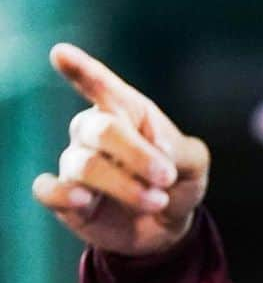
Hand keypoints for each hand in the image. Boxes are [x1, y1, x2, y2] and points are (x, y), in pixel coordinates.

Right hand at [32, 44, 209, 255]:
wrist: (167, 229)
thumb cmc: (177, 184)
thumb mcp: (194, 165)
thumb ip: (182, 150)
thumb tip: (157, 148)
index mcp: (126, 113)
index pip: (102, 87)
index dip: (82, 71)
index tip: (61, 54)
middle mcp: (93, 133)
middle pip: (100, 129)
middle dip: (136, 154)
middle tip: (166, 176)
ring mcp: (76, 164)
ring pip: (84, 165)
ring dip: (125, 186)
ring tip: (156, 201)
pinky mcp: (65, 198)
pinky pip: (48, 190)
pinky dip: (62, 194)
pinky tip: (83, 200)